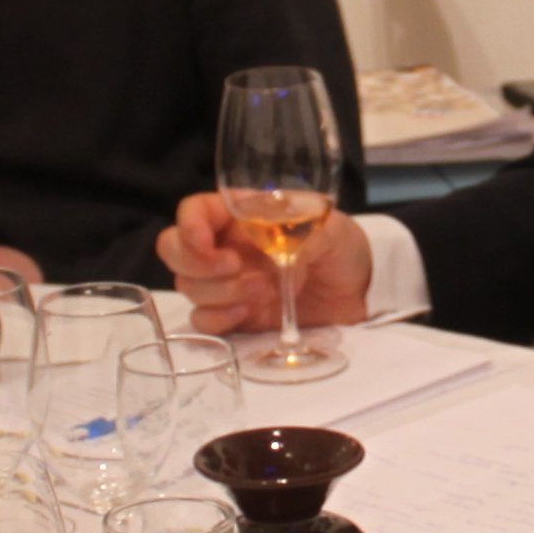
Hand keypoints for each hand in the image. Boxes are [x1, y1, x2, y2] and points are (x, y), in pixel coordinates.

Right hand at [156, 194, 373, 334]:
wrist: (360, 292)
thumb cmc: (341, 246)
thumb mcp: (329, 228)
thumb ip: (298, 226)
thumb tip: (272, 232)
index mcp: (240, 215)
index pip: (194, 211)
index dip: (189, 225)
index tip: (205, 243)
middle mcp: (224, 247)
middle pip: (173, 250)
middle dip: (195, 262)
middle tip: (234, 267)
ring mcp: (226, 284)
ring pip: (188, 288)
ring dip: (219, 292)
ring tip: (264, 289)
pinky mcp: (235, 317)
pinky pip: (203, 321)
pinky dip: (218, 319)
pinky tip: (248, 313)